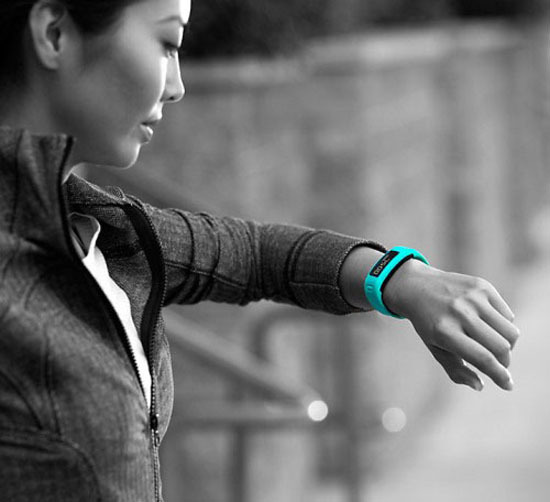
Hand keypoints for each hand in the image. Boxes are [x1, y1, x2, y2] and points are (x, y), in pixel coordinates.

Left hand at [383, 259, 519, 390]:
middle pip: (500, 347)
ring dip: (508, 345)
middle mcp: (459, 312)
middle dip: (504, 362)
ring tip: (494, 346)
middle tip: (498, 364)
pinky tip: (489, 326)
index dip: (499, 375)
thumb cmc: (428, 324)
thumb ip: (456, 370)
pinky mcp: (482, 286)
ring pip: (510, 331)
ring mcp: (473, 297)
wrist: (417, 287)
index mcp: (444, 331)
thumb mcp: (434, 348)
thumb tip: (480, 386)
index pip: (482, 357)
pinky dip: (503, 327)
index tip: (508, 385)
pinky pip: (508, 315)